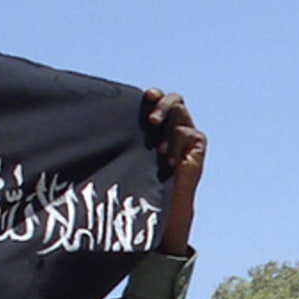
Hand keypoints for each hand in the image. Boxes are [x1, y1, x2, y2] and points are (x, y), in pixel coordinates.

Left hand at [143, 89, 203, 255]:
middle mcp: (176, 124)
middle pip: (175, 99)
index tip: (147, 96)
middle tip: (152, 121)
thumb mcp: (134, 152)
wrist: (165, 202)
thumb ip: (129, 134)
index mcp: (161, 122)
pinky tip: (170, 160)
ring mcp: (189, 133)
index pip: (160, 99)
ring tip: (159, 150)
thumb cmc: (144, 177)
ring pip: (181, 114)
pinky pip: (188, 134)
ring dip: (169, 129)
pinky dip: (177, 144)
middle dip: (163, 105)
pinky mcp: (198, 145)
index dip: (156, 96)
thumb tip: (101, 119)